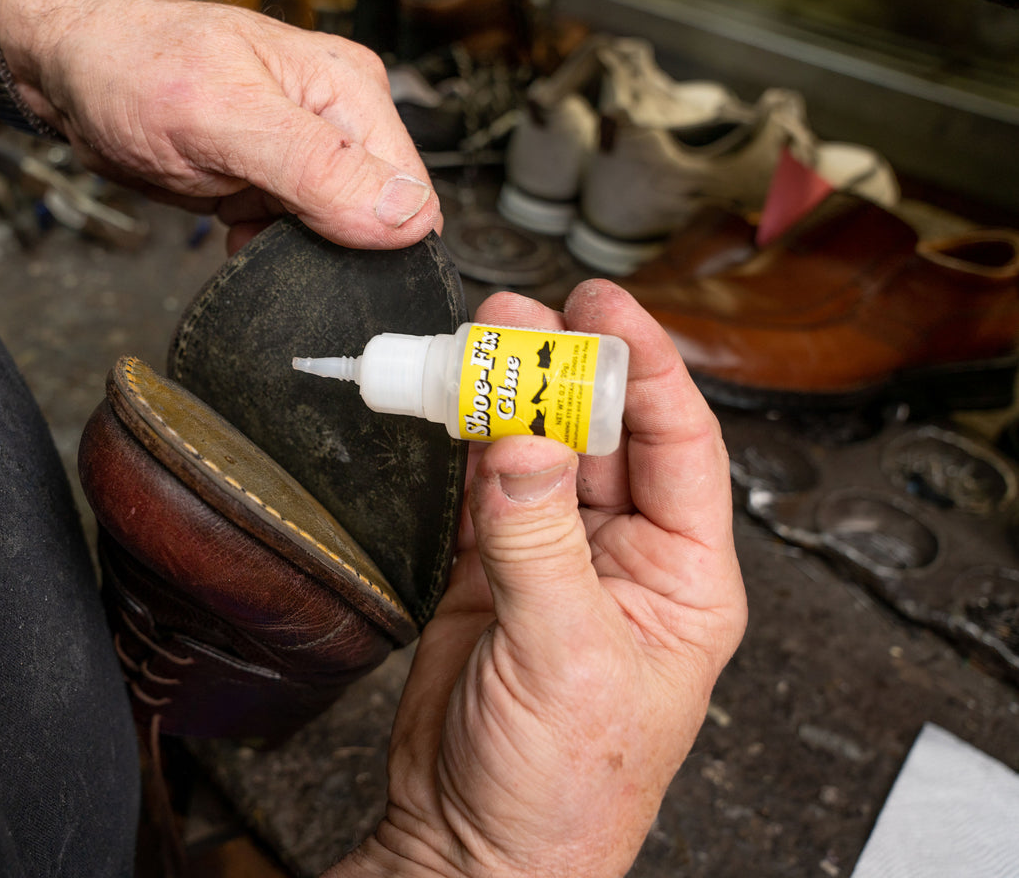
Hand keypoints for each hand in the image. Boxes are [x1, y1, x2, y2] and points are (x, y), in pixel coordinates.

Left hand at [0, 0, 438, 252]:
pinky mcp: (273, 181)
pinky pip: (295, 238)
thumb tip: (405, 216)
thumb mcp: (224, 117)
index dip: (379, 239)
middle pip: (378, 221)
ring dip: (294, 251)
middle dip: (333, 248)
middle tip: (266, 232)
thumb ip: (316, 167)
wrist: (71, 71)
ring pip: (336, 237)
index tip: (319, 248)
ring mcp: (306, 154)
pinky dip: (267, 249)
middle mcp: (339, 120)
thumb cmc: (132, 65)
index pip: (409, 193)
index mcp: (351, 91)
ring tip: (242, 221)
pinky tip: (234, 230)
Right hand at [332, 280, 746, 877]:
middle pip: (601, 433)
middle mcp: (626, 559)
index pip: (679, 444)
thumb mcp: (567, 658)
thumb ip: (540, 542)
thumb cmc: (563, 789)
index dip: (645, 366)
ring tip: (472, 342)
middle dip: (563, 369)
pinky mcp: (490, 570)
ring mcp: (555, 559)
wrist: (474, 846)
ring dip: (506, 397)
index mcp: (684, 579)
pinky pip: (482, 485)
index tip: (603, 308)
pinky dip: (461, 443)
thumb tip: (524, 439)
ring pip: (536, 450)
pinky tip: (448, 403)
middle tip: (516, 316)